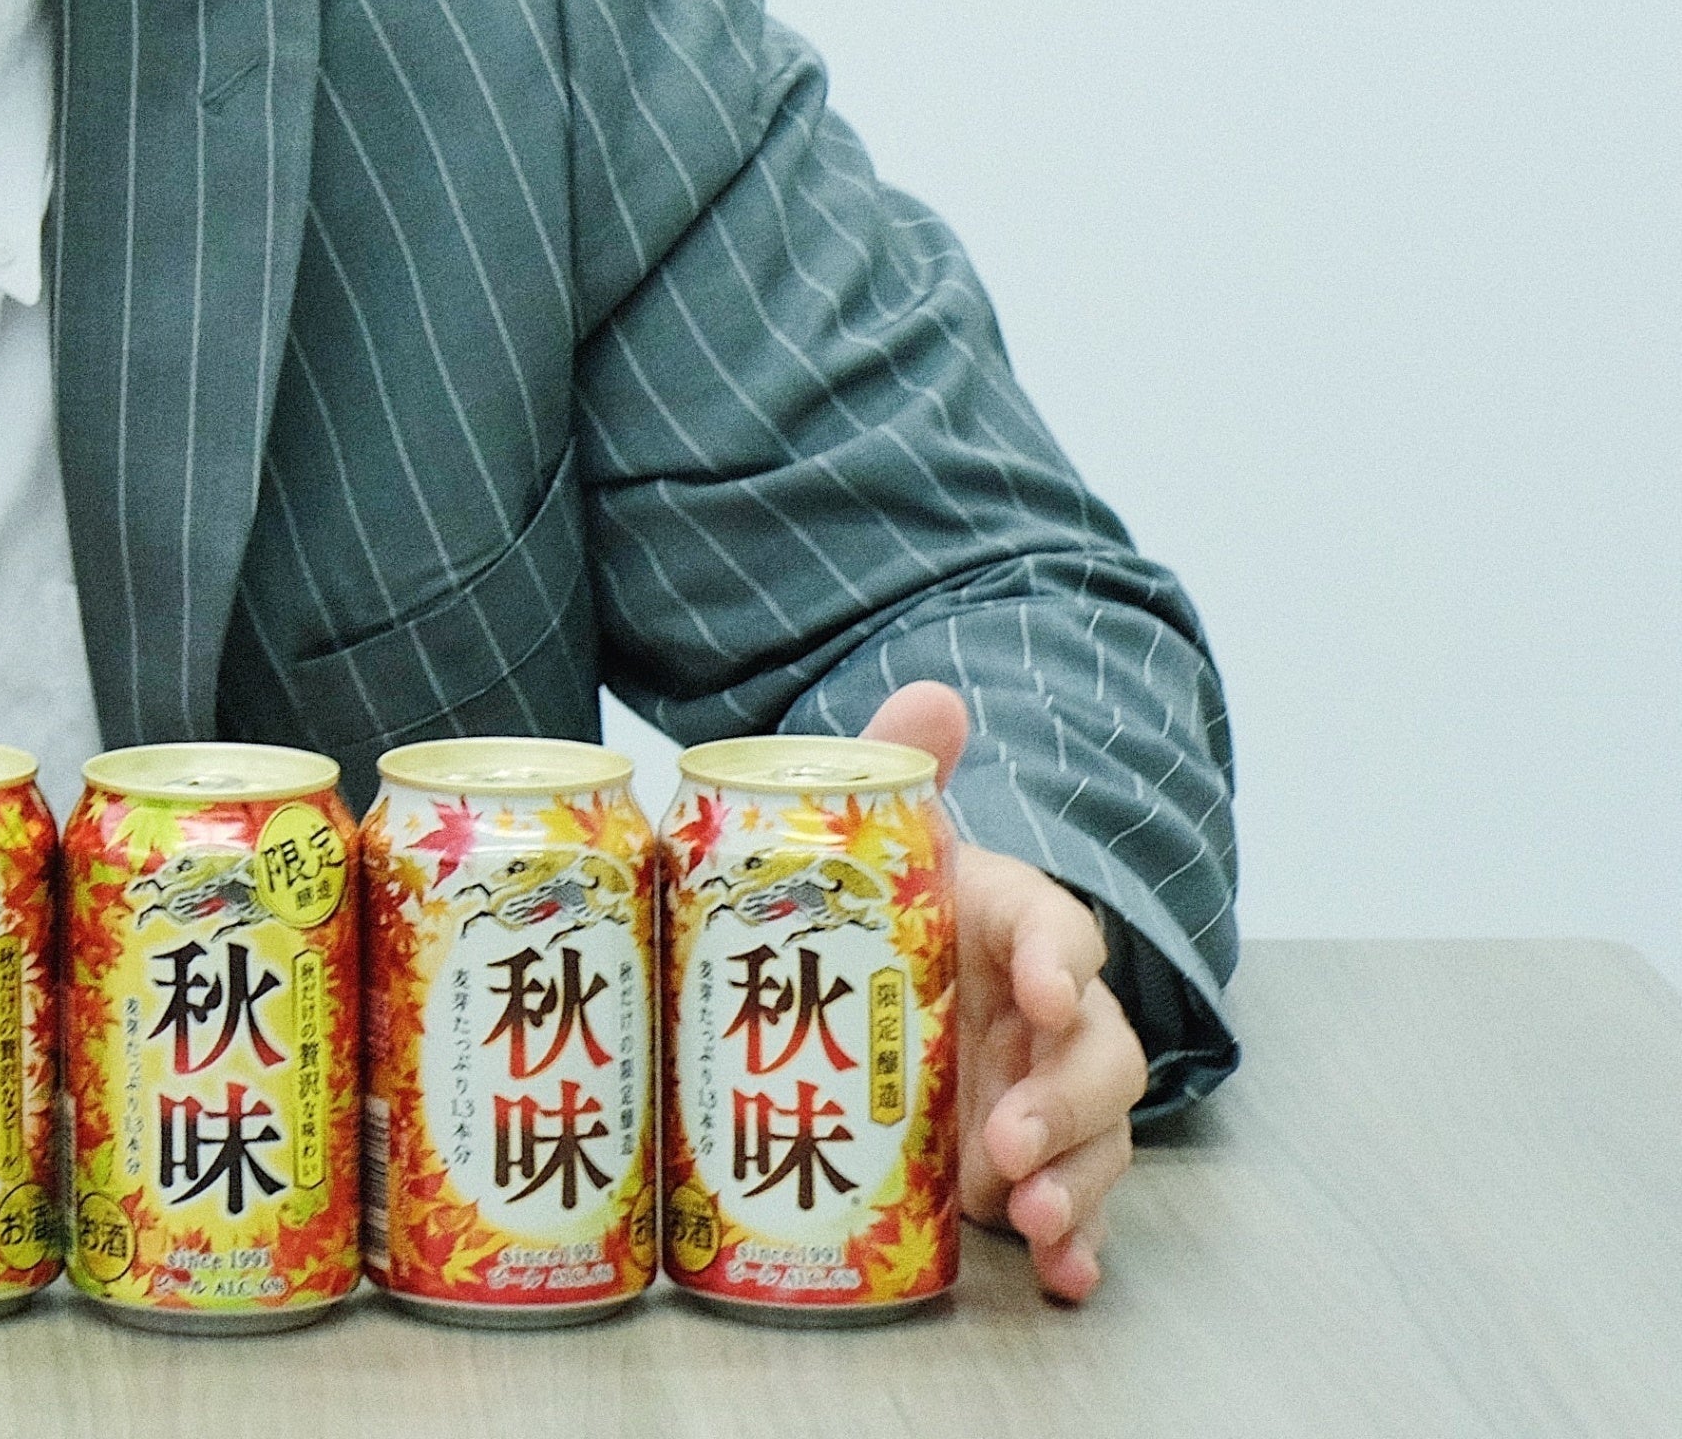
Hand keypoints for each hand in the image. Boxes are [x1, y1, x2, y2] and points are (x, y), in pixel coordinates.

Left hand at [864, 680, 1146, 1302]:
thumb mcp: (882, 841)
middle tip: (1010, 1139)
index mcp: (1014, 925)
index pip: (1060, 933)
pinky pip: (1076, 1206)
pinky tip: (1064, 1275)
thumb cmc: (886, 903)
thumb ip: (899, 766)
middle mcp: (1049, 1013)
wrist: (871, 974)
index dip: (1061, 962)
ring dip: (1078, 1182)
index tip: (1043, 993)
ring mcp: (1045, 1090)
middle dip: (1068, 1100)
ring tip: (1035, 1219)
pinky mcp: (1029, 1161)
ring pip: (1097, 1138)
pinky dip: (1079, 1245)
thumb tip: (931, 695)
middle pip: (1098, 1054)